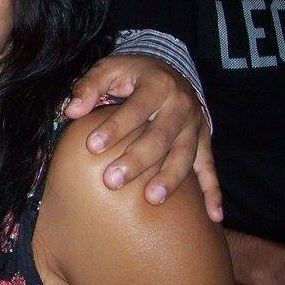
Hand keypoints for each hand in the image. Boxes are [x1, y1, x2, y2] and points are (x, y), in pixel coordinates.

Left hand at [65, 53, 221, 220]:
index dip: (115, 128)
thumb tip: (71, 110)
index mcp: (158, 85)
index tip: (92, 147)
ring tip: (152, 198)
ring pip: (185, 155)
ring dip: (170, 178)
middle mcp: (181, 105)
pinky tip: (212, 216)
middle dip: (137, 160)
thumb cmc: (133, 74)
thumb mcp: (110, 68)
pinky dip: (212, 192)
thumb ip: (89, 86)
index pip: (135, 109)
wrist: (170, 70)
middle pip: (160, 137)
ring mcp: (195, 125)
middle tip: (112, 180)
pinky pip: (210, 168)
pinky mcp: (203, 141)